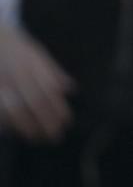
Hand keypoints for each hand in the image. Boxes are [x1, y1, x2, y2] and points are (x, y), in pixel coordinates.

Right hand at [0, 23, 72, 141]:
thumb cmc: (17, 49)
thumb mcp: (38, 55)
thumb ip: (53, 73)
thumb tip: (70, 89)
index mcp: (34, 67)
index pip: (50, 92)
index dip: (58, 109)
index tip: (66, 123)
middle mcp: (19, 75)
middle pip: (35, 103)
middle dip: (46, 122)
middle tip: (54, 136)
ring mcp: (3, 83)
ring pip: (15, 109)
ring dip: (26, 126)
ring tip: (36, 137)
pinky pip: (0, 110)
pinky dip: (6, 122)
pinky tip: (12, 131)